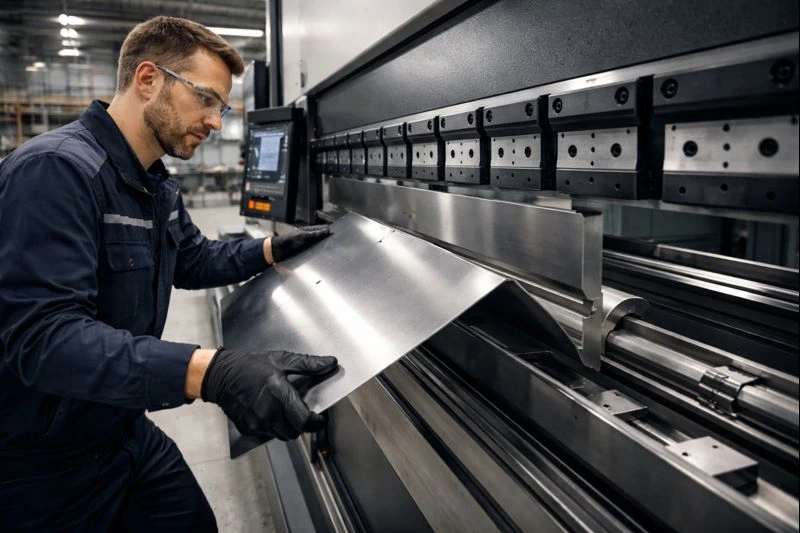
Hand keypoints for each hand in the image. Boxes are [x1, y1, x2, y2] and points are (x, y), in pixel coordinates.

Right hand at [201, 349, 337, 439]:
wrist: (222, 375)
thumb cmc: (250, 366)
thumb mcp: (282, 360)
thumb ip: (309, 364)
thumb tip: (330, 363)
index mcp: (279, 395)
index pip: (304, 421)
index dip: (316, 422)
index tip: (320, 418)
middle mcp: (268, 412)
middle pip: (295, 431)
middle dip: (301, 424)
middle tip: (301, 412)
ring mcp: (257, 422)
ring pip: (281, 435)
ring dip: (287, 427)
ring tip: (284, 411)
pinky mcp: (248, 428)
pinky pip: (267, 434)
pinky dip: (272, 426)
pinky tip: (269, 412)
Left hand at [269, 225, 330, 262]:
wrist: (277, 251)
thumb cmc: (287, 241)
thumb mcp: (303, 236)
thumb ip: (315, 234)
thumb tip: (327, 231)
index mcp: (308, 231)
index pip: (322, 229)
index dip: (328, 230)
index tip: (335, 232)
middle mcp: (309, 238)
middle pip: (321, 238)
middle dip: (327, 239)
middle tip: (335, 241)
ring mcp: (307, 245)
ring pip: (319, 245)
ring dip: (323, 246)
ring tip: (330, 248)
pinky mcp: (306, 253)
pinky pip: (315, 252)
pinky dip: (318, 252)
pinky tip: (322, 255)